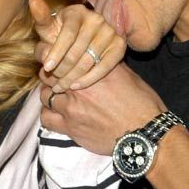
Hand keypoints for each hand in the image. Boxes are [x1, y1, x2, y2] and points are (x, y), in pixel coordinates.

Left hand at [30, 0, 124, 91]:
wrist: (84, 42)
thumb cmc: (60, 35)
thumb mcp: (49, 28)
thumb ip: (41, 19)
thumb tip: (34, 2)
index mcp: (77, 12)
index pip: (67, 35)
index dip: (56, 52)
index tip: (47, 68)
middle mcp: (96, 18)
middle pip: (77, 51)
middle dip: (62, 70)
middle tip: (54, 83)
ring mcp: (109, 31)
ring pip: (89, 61)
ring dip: (73, 77)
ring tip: (61, 86)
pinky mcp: (119, 44)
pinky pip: (105, 66)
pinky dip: (89, 79)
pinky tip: (76, 85)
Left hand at [39, 62, 165, 154]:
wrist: (144, 134)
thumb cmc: (141, 103)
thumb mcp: (127, 75)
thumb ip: (105, 64)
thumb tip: (94, 54)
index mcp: (92, 69)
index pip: (61, 56)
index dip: (56, 57)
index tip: (57, 59)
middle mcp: (78, 86)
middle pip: (48, 74)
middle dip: (50, 75)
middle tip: (55, 78)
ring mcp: (71, 107)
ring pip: (44, 96)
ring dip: (48, 94)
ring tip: (57, 96)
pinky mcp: (70, 127)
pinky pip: (46, 118)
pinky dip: (48, 114)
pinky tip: (56, 113)